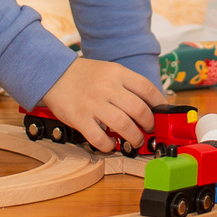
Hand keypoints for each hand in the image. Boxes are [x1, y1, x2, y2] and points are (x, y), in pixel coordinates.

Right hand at [41, 57, 163, 151]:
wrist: (53, 74)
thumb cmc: (85, 76)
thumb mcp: (109, 71)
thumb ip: (128, 85)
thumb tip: (150, 105)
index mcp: (118, 73)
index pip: (147, 88)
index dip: (160, 104)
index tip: (162, 113)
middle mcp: (107, 87)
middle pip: (139, 109)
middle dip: (149, 124)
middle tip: (149, 129)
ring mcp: (93, 103)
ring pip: (123, 126)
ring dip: (134, 138)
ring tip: (135, 141)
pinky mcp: (80, 118)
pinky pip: (100, 138)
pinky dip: (108, 145)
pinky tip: (110, 144)